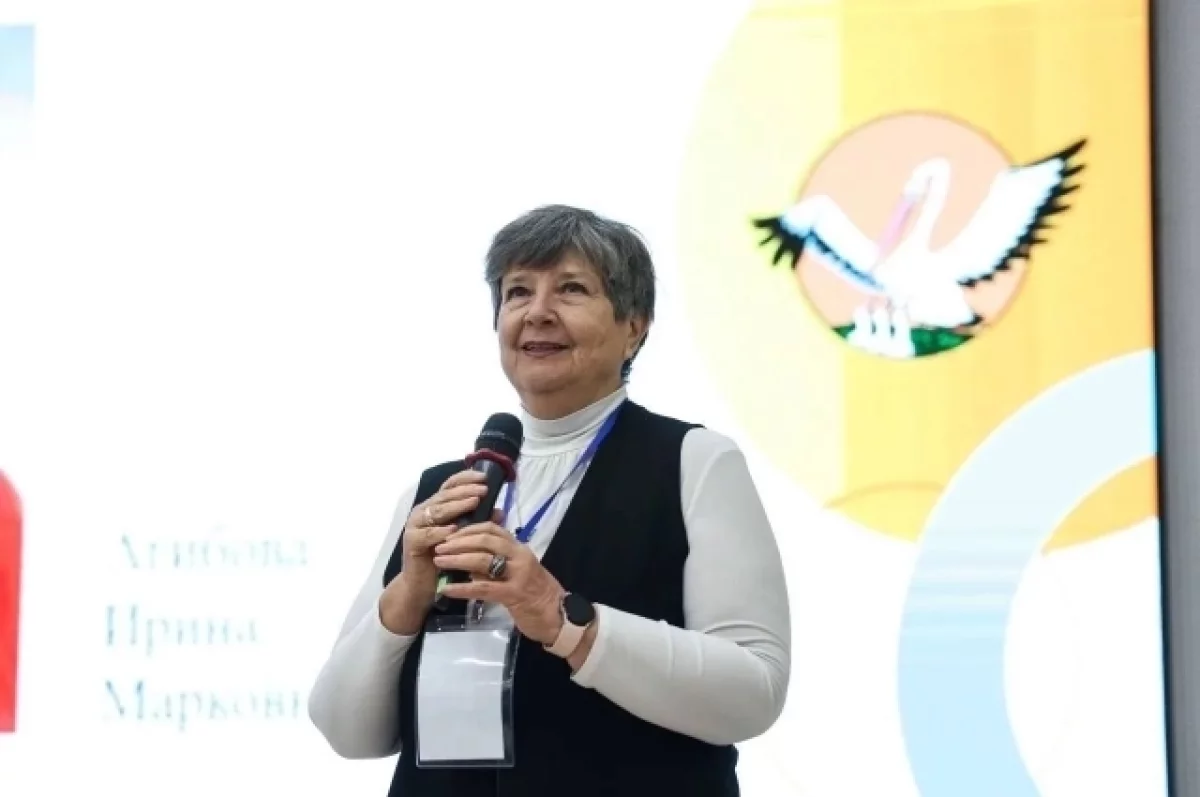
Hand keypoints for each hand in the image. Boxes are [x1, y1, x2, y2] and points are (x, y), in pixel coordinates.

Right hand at [379, 469, 490, 634]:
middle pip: (445, 495)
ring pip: (437, 512)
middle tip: (483, 489)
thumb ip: (479, 523)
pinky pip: (428, 535)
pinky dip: (441, 531)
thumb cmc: (445, 559)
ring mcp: (415, 525)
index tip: (484, 477)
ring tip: (474, 502)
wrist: (422, 585)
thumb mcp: (465, 538)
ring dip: (456, 506)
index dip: (466, 479)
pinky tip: (454, 529)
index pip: (450, 486)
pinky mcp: (412, 541)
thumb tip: (500, 511)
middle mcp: (424, 512)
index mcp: (435, 507)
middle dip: (466, 491)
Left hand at [433, 522, 564, 645]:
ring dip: (457, 559)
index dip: (468, 529)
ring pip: (483, 559)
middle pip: (485, 539)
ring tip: (438, 561)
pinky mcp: (514, 595)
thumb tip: (467, 562)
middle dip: (458, 541)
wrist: (559, 617)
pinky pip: (484, 588)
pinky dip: (463, 588)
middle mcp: (520, 556)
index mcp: (519, 549)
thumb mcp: (516, 573)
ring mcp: (518, 575)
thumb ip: (495, 565)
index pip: (492, 529)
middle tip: (438, 545)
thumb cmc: (537, 595)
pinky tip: (447, 588)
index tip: (449, 533)